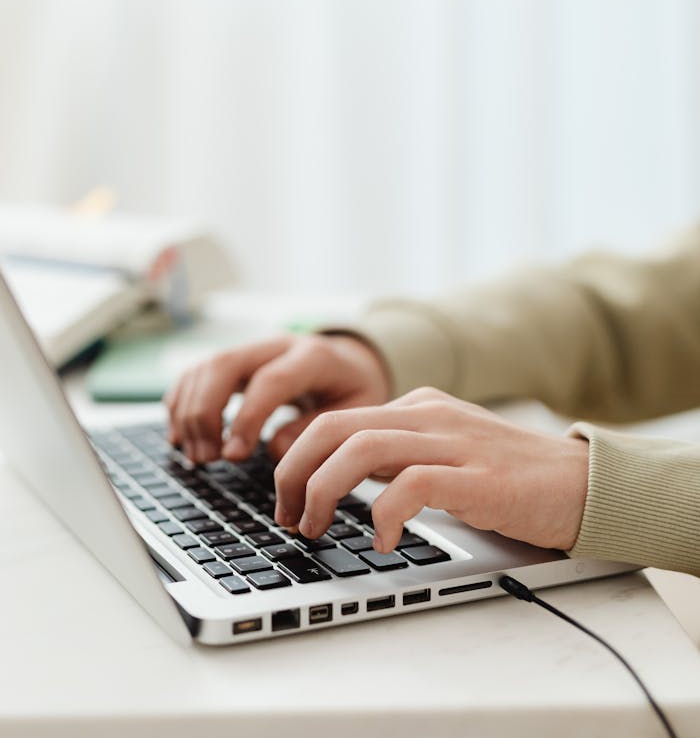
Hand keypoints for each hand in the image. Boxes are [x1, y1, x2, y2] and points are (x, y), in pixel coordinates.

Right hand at [165, 333, 391, 463]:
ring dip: (190, 412)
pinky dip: (181, 401)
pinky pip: (197, 372)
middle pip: (225, 364)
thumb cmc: (352, 391)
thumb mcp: (355, 412)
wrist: (350, 362)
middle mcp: (277, 345)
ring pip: (206, 366)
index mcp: (314, 356)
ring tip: (198, 456)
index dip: (247, 418)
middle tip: (207, 458)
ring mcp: (253, 348)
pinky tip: (181, 434)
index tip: (234, 456)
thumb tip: (274, 450)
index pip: (270, 380)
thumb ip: (316, 429)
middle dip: (206, 413)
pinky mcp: (236, 360)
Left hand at [273, 387, 589, 552]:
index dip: (296, 460)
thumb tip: (333, 483)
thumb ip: (395, 456)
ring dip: (323, 490)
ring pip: (361, 447)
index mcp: (417, 407)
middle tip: (287, 516)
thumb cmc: (510, 477)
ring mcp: (454, 442)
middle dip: (294, 472)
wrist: (582, 483)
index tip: (285, 502)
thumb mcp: (442, 452)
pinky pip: (412, 484)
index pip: (335, 420)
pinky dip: (385, 513)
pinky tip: (383, 541)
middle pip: (335, 427)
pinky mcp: (478, 476)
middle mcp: (429, 415)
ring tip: (317, 527)